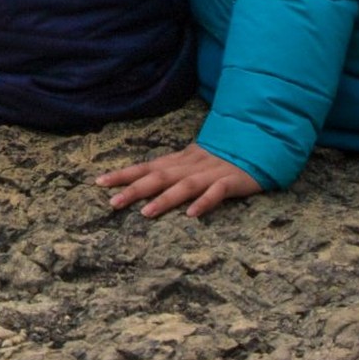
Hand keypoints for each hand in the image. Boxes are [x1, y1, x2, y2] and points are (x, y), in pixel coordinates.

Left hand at [96, 145, 262, 219]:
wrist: (258, 145)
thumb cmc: (222, 158)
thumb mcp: (193, 161)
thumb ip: (171, 170)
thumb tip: (143, 180)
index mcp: (181, 160)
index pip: (148, 167)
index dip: (125, 174)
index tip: (100, 183)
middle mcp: (192, 165)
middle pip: (160, 176)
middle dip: (135, 189)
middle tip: (112, 202)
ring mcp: (212, 173)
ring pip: (185, 185)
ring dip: (165, 198)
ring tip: (146, 213)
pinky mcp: (232, 181)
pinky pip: (217, 192)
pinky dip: (204, 202)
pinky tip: (192, 214)